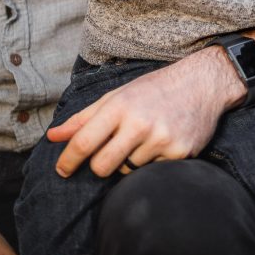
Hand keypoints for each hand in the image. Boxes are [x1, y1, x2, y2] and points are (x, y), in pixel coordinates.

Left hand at [45, 48, 240, 177]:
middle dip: (100, 166)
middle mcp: (139, 123)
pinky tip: (162, 141)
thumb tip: (52, 137)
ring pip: (128, 170)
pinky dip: (152, 161)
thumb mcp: (116, 96)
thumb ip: (83, 118)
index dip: (67, 161)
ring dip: (130, 160)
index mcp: (119, 106)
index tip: (61, 171)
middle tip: (108, 155)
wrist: (202, 83)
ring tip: (144, 139)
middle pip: (102, 166)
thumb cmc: (153, 90)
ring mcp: (161, 139)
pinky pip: (152, 171)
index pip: (83, 142)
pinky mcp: (179, 153)